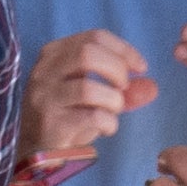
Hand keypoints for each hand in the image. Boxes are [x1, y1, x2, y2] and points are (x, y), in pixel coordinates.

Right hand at [15, 28, 154, 185]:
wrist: (34, 148)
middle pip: (88, 54)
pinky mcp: (51, 124)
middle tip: (123, 88)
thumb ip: (122, 89)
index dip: (123, 49)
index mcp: (53, 54)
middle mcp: (44, 71)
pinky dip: (109, 122)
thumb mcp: (93, 95)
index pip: (94, 37)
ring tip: (113, 110)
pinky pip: (91, 117)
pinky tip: (107, 129)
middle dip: (117, 69)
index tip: (140, 67)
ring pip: (88, 87)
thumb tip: (152, 87)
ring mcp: (45, 98)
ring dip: (113, 100)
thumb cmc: (65, 115)